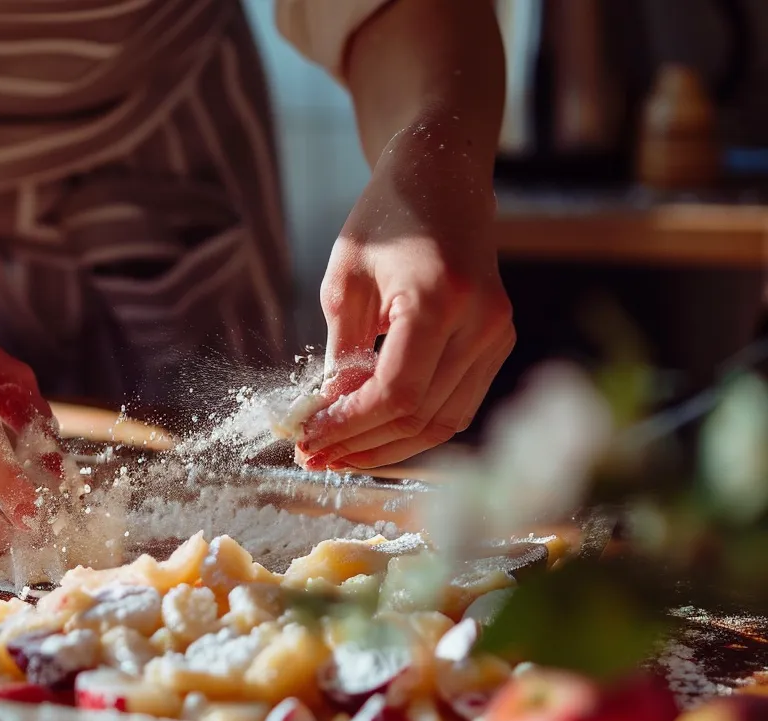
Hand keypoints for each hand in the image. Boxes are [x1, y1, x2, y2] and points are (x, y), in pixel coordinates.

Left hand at [298, 122, 514, 469]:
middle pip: (421, 417)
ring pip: (444, 422)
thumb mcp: (345, 279)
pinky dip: (414, 426)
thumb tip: (330, 414)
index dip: (350, 426)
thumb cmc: (387, 217)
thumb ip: (342, 351)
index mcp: (440, 300)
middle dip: (361, 445)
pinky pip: (457, 405)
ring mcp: (498, 335)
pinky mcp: (499, 342)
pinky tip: (373, 431)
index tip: (309, 437)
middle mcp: (481, 323)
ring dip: (387, 445)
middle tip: (313, 456)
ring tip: (337, 454)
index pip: (397, 393)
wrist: (444, 176)